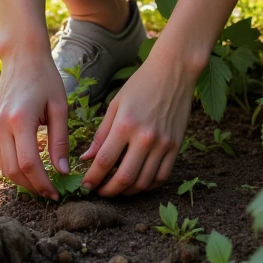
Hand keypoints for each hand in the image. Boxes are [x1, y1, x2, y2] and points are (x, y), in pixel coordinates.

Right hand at [0, 51, 69, 199]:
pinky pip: (0, 155)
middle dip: (32, 187)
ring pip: (3, 166)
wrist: (21, 56)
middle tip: (50, 193)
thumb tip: (62, 171)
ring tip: (42, 184)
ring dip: (22, 180)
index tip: (57, 193)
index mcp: (20, 119)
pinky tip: (30, 168)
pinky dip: (14, 167)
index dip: (42, 183)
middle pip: (12, 170)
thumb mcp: (59, 107)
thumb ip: (60, 141)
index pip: (28, 163)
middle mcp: (1, 125)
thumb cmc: (45, 77)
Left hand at [78, 51, 194, 196]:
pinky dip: (149, 185)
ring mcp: (163, 144)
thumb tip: (87, 158)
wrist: (174, 71)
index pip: (104, 162)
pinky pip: (162, 176)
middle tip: (100, 192)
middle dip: (108, 191)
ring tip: (117, 189)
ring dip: (127, 192)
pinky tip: (139, 182)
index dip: (92, 178)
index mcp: (125, 125)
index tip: (86, 185)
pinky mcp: (176, 146)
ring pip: (143, 182)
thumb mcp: (116, 104)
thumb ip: (101, 133)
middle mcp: (145, 138)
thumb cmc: (141, 84)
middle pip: (124, 178)